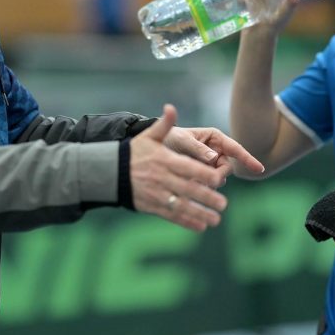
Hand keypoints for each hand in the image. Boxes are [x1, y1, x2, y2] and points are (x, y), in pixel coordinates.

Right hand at [130, 104, 228, 231]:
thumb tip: (171, 108)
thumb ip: (164, 124)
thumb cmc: (135, 152)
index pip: (187, 168)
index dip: (203, 174)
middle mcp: (162, 178)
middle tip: (223, 204)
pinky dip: (186, 222)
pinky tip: (201, 227)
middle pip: (187, 189)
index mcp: (164, 160)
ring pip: (182, 206)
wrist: (111, 172)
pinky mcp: (152, 206)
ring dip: (199, 214)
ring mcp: (157, 194)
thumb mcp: (148, 136)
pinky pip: (171, 215)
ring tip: (216, 219)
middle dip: (206, 197)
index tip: (219, 179)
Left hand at [163, 125, 264, 178]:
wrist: (155, 148)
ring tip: (189, 178)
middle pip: (227, 167)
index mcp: (215, 137)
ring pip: (219, 178)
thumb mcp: (182, 141)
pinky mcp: (204, 175)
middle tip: (204, 178)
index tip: (259, 170)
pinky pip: (209, 184)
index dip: (248, 159)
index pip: (236, 149)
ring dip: (208, 181)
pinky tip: (189, 184)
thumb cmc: (170, 139)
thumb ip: (197, 149)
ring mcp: (211, 164)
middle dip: (219, 174)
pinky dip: (201, 185)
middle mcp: (216, 150)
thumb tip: (214, 158)